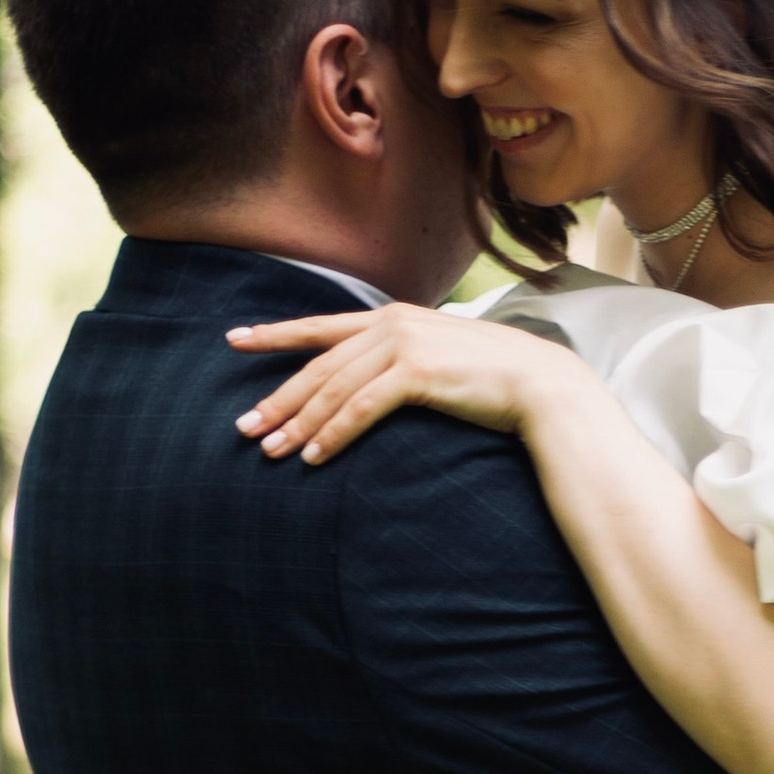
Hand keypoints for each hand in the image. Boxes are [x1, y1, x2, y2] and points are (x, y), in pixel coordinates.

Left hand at [229, 306, 575, 463]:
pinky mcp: (417, 372)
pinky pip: (361, 408)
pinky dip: (335, 434)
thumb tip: (371, 380)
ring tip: (274, 452)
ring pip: (334, 389)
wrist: (539, 383)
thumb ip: (399, 361)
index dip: (274, 334)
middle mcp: (391, 323)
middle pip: (319, 365)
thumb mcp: (436, 358)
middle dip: (279, 398)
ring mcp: (403, 344)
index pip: (320, 326)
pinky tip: (316, 457)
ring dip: (300, 424)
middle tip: (246, 428)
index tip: (234, 339)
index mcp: (391, 317)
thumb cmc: (491, 379)